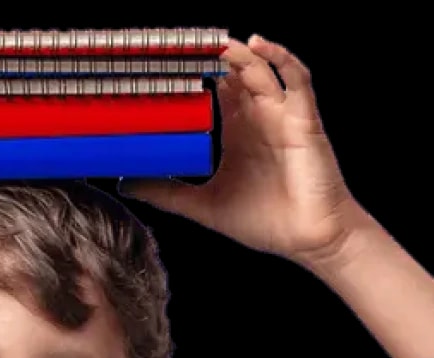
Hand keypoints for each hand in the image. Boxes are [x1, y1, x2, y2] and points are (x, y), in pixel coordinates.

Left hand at [118, 36, 368, 268]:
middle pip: (231, 72)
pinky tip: (257, 45)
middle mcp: (256, 116)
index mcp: (234, 131)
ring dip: (236, 52)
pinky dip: (279, 57)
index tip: (159, 62)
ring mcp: (280, 114)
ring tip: (211, 41)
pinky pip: (296, 78)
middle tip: (178, 44)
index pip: (210, 90)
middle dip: (208, 56)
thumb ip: (166, 192)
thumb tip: (124, 184)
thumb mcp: (203, 206)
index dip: (189, 74)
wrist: (308, 240)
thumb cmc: (265, 222)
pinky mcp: (303, 119)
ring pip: (258, 69)